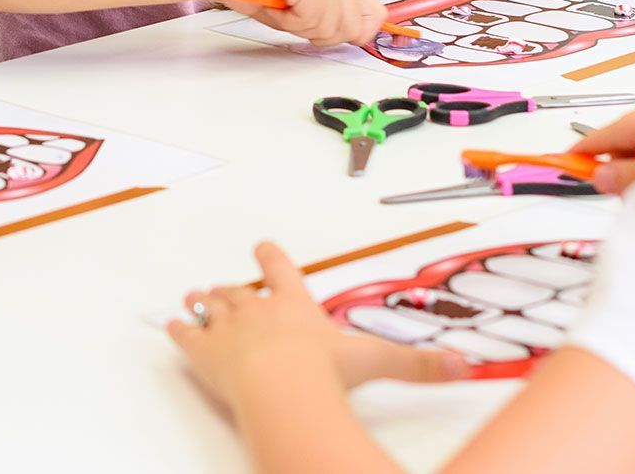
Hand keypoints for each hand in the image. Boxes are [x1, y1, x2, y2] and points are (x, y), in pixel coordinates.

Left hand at [165, 242, 467, 411]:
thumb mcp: (376, 364)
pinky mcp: (203, 354)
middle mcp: (259, 310)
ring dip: (202, 304)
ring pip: (209, 308)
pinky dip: (177, 332)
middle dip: (231, 290)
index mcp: (296, 305)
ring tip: (193, 298)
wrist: (283, 389)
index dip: (271, 256)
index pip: (282, 270)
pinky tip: (169, 327)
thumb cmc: (323, 372)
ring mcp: (227, 330)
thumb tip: (465, 366)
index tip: (263, 245)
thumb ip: (418, 365)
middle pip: (240, 291)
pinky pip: (184, 338)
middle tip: (220, 286)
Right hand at [221, 0, 388, 47]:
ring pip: (328, 28)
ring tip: (282, 5)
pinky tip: (278, 0)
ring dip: (298, 25)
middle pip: (351, 30)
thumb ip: (337, 19)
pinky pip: (309, 19)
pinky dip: (287, 20)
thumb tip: (361, 35)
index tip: (330, 30)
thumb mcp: (309, 10)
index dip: (356, 32)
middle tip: (293, 14)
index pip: (375, 15)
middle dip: (318, 32)